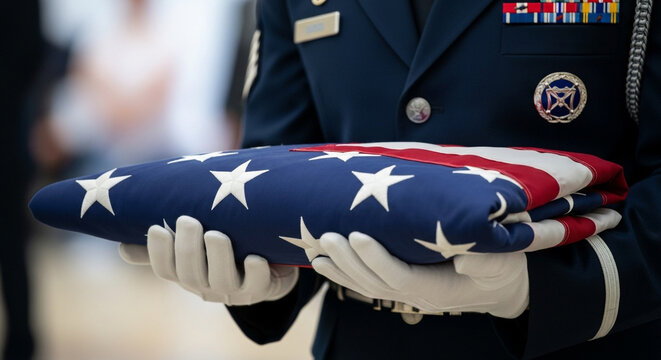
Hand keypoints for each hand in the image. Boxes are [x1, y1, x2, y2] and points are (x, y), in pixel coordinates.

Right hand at [119, 216, 297, 304]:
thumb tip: (120, 248)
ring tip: (216, 234)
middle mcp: (207, 286)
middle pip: (190, 274)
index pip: (165, 270)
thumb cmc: (223, 254)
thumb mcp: (194, 248)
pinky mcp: (261, 289)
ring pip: (221, 280)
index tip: (157, 227)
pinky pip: (257, 285)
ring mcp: (234, 290)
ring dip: (218, 256)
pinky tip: (254, 258)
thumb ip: (163, 248)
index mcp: (188, 275)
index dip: (158, 252)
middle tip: (188, 220)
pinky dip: (255, 271)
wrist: (269, 270)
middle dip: (187, 248)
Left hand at [308, 232, 528, 318]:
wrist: (498, 287)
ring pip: (364, 283)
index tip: (357, 235)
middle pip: (373, 281)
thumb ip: (486, 261)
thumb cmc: (501, 270)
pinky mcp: (400, 283)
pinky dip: (343, 270)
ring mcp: (404, 291)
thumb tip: (465, 257)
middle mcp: (414, 293)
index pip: (398, 276)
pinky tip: (324, 258)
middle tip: (325, 235)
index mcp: (436, 289)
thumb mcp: (503, 263)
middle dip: (347, 259)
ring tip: (314, 247)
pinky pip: (366, 280)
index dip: (375, 258)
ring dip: (338, 266)